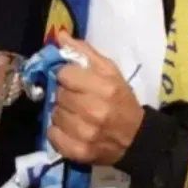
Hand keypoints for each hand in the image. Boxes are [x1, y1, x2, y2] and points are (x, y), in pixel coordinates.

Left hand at [47, 33, 143, 166]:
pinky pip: (52, 135)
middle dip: (64, 94)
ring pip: (54, 114)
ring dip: (61, 112)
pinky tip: (70, 129)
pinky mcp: (78, 151)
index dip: (66, 75)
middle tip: (76, 98)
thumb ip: (84, 52)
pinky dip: (57, 131)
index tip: (73, 80)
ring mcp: (85, 133)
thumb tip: (59, 36)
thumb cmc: (121, 100)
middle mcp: (93, 110)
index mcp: (104, 87)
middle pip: (58, 94)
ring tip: (75, 114)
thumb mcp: (110, 72)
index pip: (64, 74)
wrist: (136, 138)